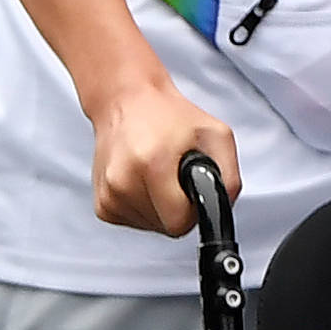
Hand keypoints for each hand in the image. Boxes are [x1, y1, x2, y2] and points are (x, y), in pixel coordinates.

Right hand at [89, 76, 239, 233]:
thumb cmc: (169, 116)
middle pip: (167, 227)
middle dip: (177, 208)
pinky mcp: (102, 204)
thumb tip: (221, 212)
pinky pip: (135, 221)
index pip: (179, 223)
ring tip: (158, 175)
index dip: (192, 209)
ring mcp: (109, 195)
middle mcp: (123, 182)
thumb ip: (228, 179)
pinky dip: (144, 207)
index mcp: (151, 164)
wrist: (128, 101)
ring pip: (151, 226)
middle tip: (175, 177)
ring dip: (160, 207)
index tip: (190, 187)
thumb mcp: (217, 136)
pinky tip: (143, 181)